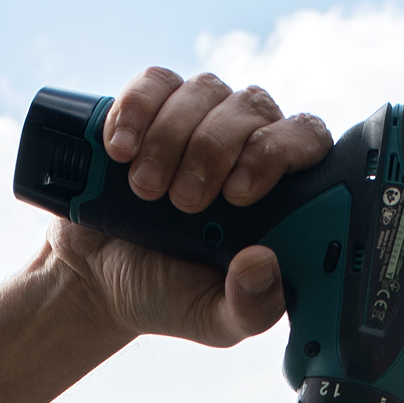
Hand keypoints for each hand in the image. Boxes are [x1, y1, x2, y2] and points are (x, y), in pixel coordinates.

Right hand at [42, 68, 331, 348]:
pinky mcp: (148, 108)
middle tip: (184, 203)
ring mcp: (197, 119)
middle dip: (214, 152)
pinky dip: (136, 111)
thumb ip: (252, 306)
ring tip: (146, 191)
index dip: (280, 152)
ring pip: (204, 90)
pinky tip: (121, 151)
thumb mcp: (215, 319)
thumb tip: (264, 262)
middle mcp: (244, 142)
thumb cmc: (169, 293)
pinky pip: (154, 82)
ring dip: (171, 139)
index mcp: (278, 190)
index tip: (240, 193)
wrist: (96, 280)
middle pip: (253, 108)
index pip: (307, 140)